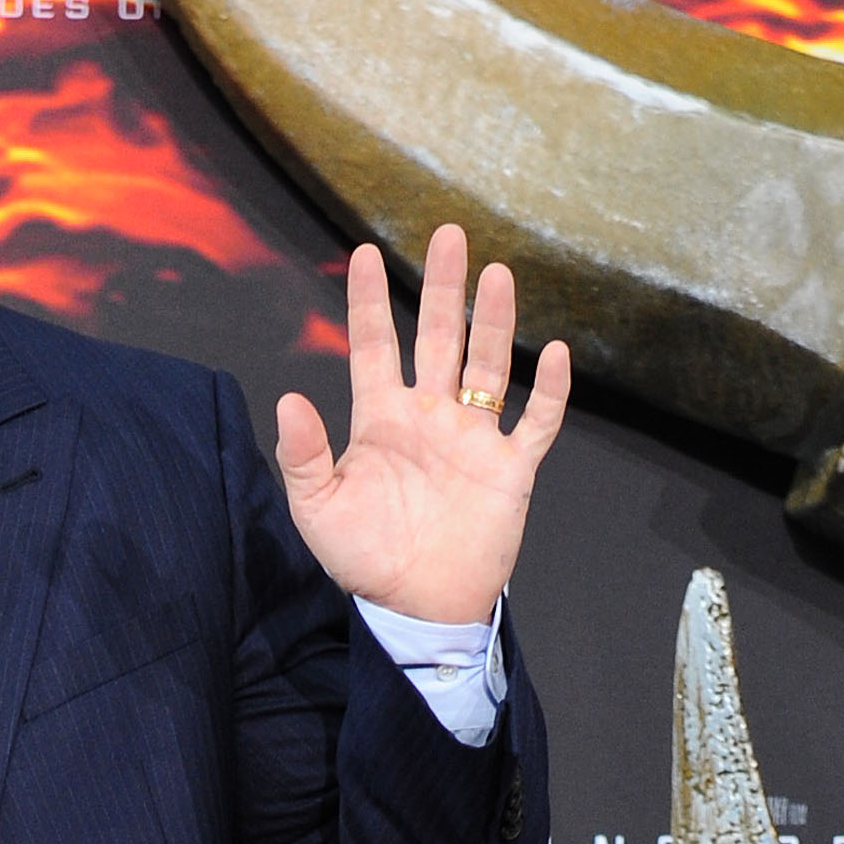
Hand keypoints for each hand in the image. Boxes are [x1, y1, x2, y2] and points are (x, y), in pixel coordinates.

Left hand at [273, 229, 570, 629]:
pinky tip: (555, 353)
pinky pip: (535, 423)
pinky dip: (548, 391)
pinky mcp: (509, 469)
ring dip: (493, 322)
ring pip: (488, 365)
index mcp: (382, 419)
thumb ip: (302, 456)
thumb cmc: (365, 561)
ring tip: (497, 272)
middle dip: (444, 287)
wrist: (418, 609)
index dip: (369, 301)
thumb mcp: (318, 510)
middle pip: (439, 337)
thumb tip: (288, 399)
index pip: (374, 345)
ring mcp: (472, 438)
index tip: (365, 253)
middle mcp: (430, 416)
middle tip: (449, 234)